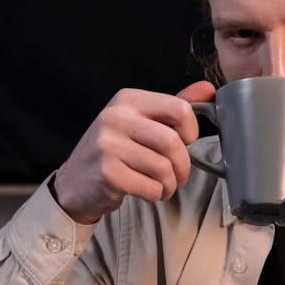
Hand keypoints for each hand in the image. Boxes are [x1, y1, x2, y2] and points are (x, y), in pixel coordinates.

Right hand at [51, 81, 215, 223]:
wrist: (76, 181)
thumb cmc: (115, 151)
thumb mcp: (141, 121)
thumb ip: (173, 108)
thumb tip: (208, 89)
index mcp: (128, 99)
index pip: (179, 109)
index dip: (191, 131)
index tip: (185, 143)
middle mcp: (115, 117)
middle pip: (173, 142)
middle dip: (183, 166)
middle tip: (179, 175)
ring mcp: (108, 145)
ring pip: (164, 168)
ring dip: (170, 185)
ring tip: (161, 186)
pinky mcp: (107, 173)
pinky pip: (150, 187)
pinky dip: (155, 195)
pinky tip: (147, 192)